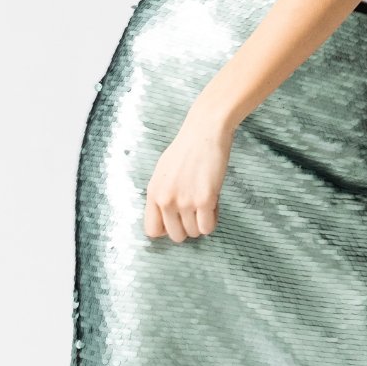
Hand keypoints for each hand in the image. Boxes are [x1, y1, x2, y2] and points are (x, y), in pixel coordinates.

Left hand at [143, 97, 234, 241]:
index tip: (178, 220)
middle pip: (176, 236)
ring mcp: (185, 201)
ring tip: (205, 201)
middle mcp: (166, 200)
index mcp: (153, 192)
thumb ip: (162, 195)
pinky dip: (213, 219)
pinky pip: (208, 227)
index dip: (167, 229)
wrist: (206, 130)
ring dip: (202, 221)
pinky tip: (214, 202)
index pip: (152, 230)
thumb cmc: (188, 147)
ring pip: (194, 233)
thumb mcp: (163, 171)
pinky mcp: (204, 200)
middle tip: (196, 210)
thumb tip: (167, 218)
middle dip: (188, 226)